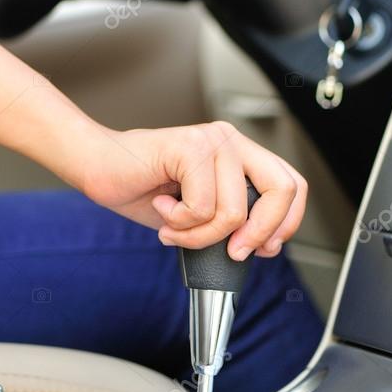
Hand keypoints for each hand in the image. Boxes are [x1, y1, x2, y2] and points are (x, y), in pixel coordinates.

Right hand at [80, 121, 307, 259]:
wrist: (99, 168)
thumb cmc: (143, 188)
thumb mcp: (200, 211)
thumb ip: (233, 219)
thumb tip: (261, 246)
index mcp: (239, 153)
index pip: (292, 185)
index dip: (286, 223)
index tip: (264, 248)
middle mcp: (230, 140)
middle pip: (280, 191)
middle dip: (258, 233)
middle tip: (231, 251)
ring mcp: (212, 140)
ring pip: (234, 211)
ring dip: (200, 235)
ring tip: (174, 226)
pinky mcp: (190, 147)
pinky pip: (202, 206)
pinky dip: (180, 224)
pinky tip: (162, 208)